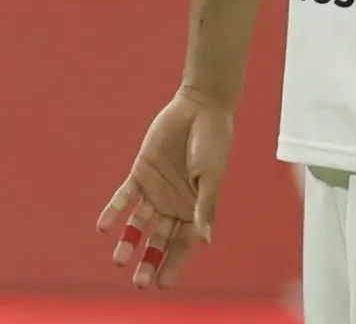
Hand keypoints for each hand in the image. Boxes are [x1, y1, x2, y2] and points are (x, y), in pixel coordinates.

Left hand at [97, 87, 232, 288]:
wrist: (201, 108)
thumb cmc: (214, 142)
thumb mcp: (212, 177)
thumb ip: (205, 208)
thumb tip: (204, 240)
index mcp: (196, 206)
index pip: (183, 242)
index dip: (173, 263)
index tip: (162, 284)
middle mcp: (175, 203)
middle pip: (159, 239)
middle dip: (150, 261)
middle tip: (139, 282)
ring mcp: (156, 189)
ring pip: (139, 224)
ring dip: (129, 242)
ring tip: (118, 260)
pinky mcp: (141, 173)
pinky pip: (124, 198)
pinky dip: (114, 212)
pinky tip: (104, 227)